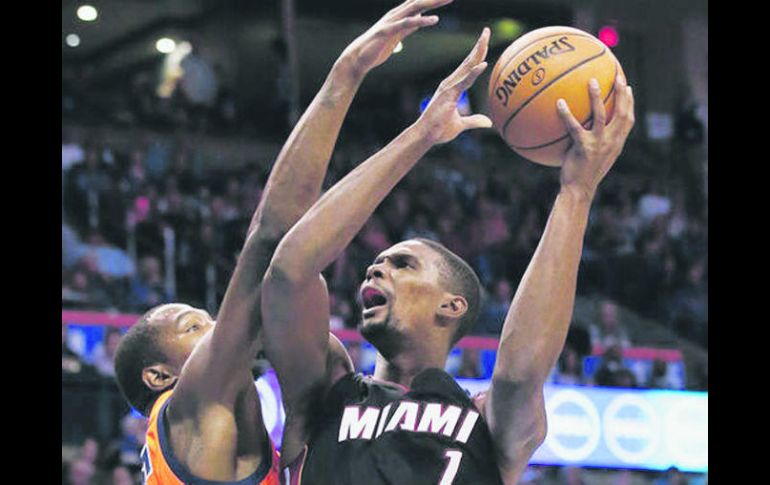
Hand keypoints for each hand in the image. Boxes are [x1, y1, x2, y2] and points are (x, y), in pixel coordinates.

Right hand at [340, 0, 452, 78]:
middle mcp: (396, 14)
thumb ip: (408, 27)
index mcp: (399, 15)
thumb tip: (420, 21)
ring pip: (415, 8)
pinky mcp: (389, 30)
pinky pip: (408, 23)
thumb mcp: (397, 36)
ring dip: (432, 2)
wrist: (358, 58)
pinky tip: (435, 20)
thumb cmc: (376, 48)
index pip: (419, 3)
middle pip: (420, 1)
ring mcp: (392, 21)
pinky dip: (422, 20)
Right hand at [416, 27, 492, 144]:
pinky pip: (464, 82)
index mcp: (453, 87)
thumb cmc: (438, 130)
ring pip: (466, 67)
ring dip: (477, 53)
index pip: (468, 68)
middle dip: (478, 46)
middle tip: (486, 31)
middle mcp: (450, 83)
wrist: (425, 136)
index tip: (484, 42)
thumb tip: (488, 122)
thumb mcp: (461, 125)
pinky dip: (474, 73)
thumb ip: (474, 121)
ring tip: (485, 38)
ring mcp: (449, 87)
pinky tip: (483, 64)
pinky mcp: (449, 95)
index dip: (477, 55)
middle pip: (468, 62)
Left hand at [556, 75, 634, 199]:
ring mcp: (599, 144)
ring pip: (601, 115)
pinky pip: (574, 127)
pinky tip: (559, 103)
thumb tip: (586, 127)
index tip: (628, 88)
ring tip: (592, 81)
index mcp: (617, 143)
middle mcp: (612, 142)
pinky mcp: (584, 147)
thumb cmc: (583, 174)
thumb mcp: (595, 157)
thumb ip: (596, 142)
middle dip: (622, 94)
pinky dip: (567, 114)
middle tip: (618, 77)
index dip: (630, 103)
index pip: (628, 120)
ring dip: (597, 97)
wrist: (579, 190)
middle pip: (622, 113)